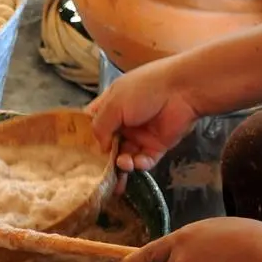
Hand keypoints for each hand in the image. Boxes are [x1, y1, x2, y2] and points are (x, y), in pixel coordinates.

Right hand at [88, 57, 198, 176]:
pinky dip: (139, 164)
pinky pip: (144, 160)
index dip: (86, 138)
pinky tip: (137, 163)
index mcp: (110, 106)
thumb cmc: (143, 90)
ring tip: (123, 164)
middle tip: (99, 171)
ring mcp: (140, 135)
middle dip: (104, 158)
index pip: (92, 124)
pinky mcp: (156, 146)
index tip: (79, 153)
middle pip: (107, 145)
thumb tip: (99, 148)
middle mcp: (123, 122)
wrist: (181, 91)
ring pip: (125, 156)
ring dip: (122, 163)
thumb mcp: (114, 104)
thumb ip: (100, 126)